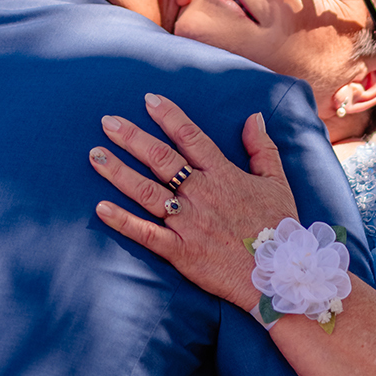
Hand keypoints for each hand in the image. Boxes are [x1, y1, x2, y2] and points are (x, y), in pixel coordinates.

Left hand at [91, 92, 297, 311]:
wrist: (280, 275)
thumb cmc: (279, 228)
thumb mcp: (277, 182)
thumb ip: (263, 148)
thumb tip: (253, 117)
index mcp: (223, 175)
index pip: (190, 137)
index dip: (168, 116)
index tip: (148, 100)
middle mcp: (202, 194)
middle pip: (161, 158)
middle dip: (131, 137)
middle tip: (106, 121)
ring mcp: (189, 222)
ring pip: (146, 191)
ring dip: (118, 172)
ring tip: (95, 155)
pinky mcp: (181, 251)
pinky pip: (146, 234)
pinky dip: (123, 221)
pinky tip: (100, 207)